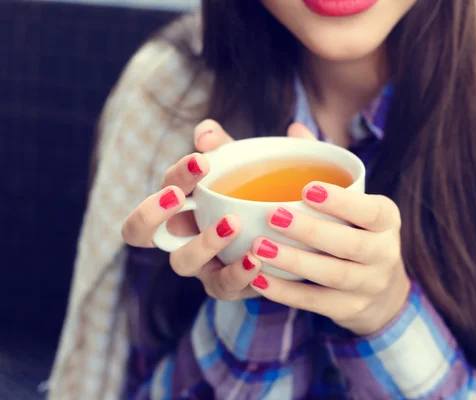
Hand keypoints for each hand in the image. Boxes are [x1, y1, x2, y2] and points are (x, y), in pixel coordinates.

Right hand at [121, 120, 315, 300]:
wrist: (284, 235)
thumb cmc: (251, 194)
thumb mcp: (239, 166)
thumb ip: (222, 147)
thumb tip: (205, 132)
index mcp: (179, 203)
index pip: (162, 188)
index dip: (175, 176)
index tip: (202, 161)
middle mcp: (178, 235)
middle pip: (138, 231)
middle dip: (151, 213)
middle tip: (179, 196)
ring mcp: (198, 265)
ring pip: (181, 262)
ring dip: (203, 243)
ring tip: (233, 224)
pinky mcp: (223, 286)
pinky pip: (222, 287)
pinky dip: (237, 275)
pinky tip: (256, 260)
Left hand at [249, 182, 410, 335]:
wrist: (382, 291)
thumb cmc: (357, 232)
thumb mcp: (358, 205)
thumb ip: (329, 175)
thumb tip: (293, 137)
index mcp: (387, 220)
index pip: (371, 212)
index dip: (342, 202)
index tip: (307, 189)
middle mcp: (385, 254)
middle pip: (350, 245)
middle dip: (310, 231)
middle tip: (273, 216)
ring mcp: (369, 285)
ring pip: (333, 275)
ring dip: (294, 261)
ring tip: (259, 247)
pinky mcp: (350, 309)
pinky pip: (316, 301)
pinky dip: (286, 292)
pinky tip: (260, 279)